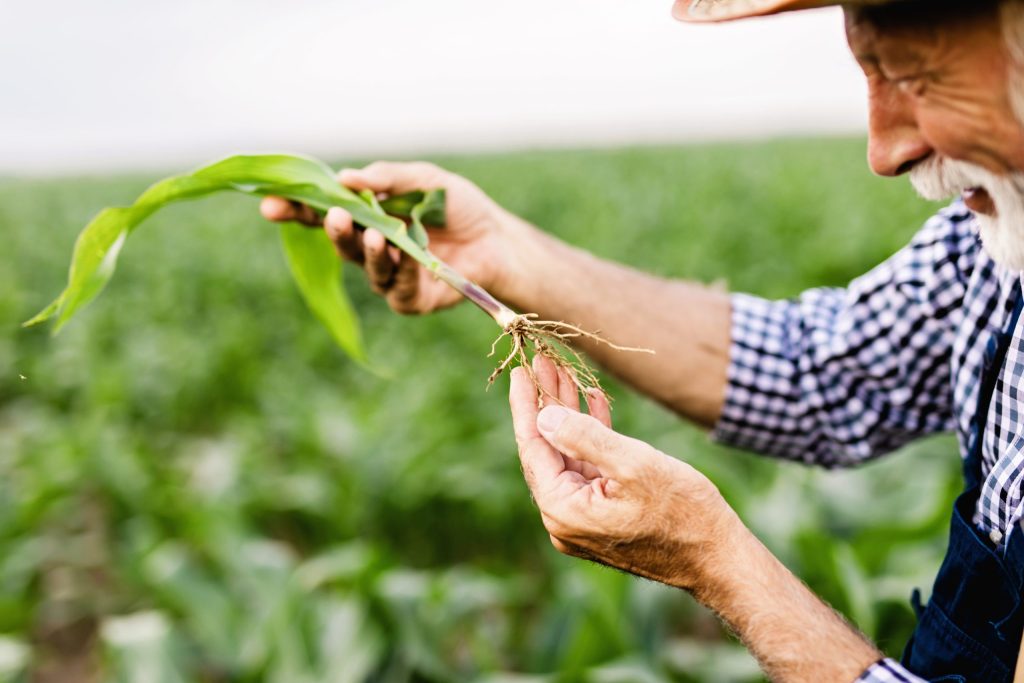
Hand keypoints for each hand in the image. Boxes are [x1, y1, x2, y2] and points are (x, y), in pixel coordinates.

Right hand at [261, 161, 522, 313]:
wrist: (497, 239)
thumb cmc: (459, 207)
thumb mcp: (425, 180)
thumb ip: (388, 178)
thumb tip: (346, 177)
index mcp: (367, 216)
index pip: (324, 211)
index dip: (297, 209)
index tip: (270, 203)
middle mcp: (371, 247)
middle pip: (338, 241)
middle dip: (328, 229)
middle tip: (329, 216)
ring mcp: (389, 275)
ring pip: (366, 266)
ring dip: (365, 249)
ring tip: (371, 234)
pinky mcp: (409, 298)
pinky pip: (398, 286)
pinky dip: (402, 268)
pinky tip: (405, 253)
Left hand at [508, 356, 740, 589]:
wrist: (718, 559)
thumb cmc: (683, 512)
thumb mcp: (633, 464)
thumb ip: (584, 437)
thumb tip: (543, 417)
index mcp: (563, 510)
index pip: (533, 448)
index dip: (525, 406)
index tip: (518, 372)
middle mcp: (565, 520)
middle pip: (548, 450)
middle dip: (547, 404)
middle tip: (543, 363)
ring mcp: (583, 521)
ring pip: (568, 456)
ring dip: (569, 416)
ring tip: (566, 374)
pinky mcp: (603, 517)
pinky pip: (589, 469)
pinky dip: (591, 437)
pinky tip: (593, 403)